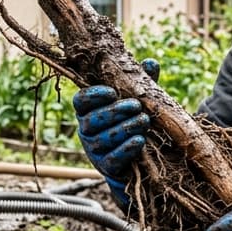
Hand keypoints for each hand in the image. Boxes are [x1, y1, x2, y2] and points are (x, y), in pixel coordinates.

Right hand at [73, 59, 160, 207]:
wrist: (136, 158)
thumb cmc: (131, 120)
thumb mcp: (136, 99)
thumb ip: (140, 82)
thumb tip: (151, 64)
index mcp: (88, 111)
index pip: (80, 101)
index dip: (93, 96)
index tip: (113, 92)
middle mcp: (86, 130)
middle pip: (91, 120)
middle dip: (115, 112)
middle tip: (136, 106)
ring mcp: (94, 150)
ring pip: (102, 139)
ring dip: (124, 128)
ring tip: (144, 121)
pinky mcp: (106, 167)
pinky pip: (112, 159)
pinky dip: (126, 149)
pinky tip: (139, 140)